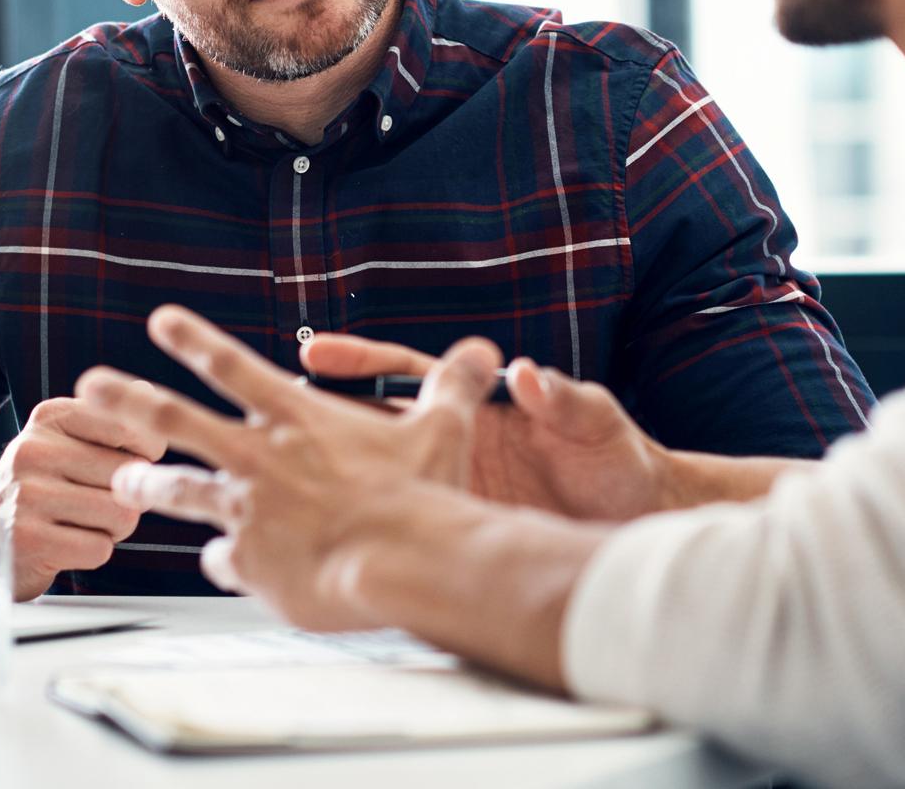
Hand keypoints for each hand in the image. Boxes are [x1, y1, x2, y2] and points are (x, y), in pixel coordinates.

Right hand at [0, 397, 164, 599]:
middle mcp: (33, 449)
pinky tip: (66, 545)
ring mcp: (27, 495)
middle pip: (130, 475)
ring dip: (114, 528)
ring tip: (81, 523)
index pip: (130, 428)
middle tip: (96, 502)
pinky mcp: (28, 540)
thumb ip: (111, 419)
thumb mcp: (67, 441)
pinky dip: (94, 552)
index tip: (126, 464)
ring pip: (122, 514)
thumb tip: (145, 390)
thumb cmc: (44, 486)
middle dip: (127, 497)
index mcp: (50, 417)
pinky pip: (100, 549)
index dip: (145, 455)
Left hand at [75, 305, 501, 629]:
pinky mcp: (251, 564)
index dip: (194, 339)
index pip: (233, 366)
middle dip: (128, 400)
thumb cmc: (424, 496)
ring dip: (147, 487)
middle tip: (90, 386)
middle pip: (175, 420)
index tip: (161, 321)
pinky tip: (222, 569)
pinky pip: (224, 562)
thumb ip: (453, 386)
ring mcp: (249, 511)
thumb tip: (485, 351)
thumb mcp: (443, 428)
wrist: (407, 561)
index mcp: (297, 419)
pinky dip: (223, 563)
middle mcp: (260, 458)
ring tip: (122, 486)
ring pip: (180, 492)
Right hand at [302, 333, 675, 521]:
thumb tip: (530, 375)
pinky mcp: (457, 530)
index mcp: (478, 406)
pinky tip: (320, 548)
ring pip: (374, 480)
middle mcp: (453, 444)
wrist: (639, 519)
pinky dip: (361, 538)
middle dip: (316, 420)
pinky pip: (401, 533)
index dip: (358, 363)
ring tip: (268, 484)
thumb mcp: (595, 423)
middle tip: (265, 413)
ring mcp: (450, 488)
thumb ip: (564, 397)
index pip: (405, 375)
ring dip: (326, 480)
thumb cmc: (619, 461)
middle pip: (370, 426)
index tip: (315, 354)